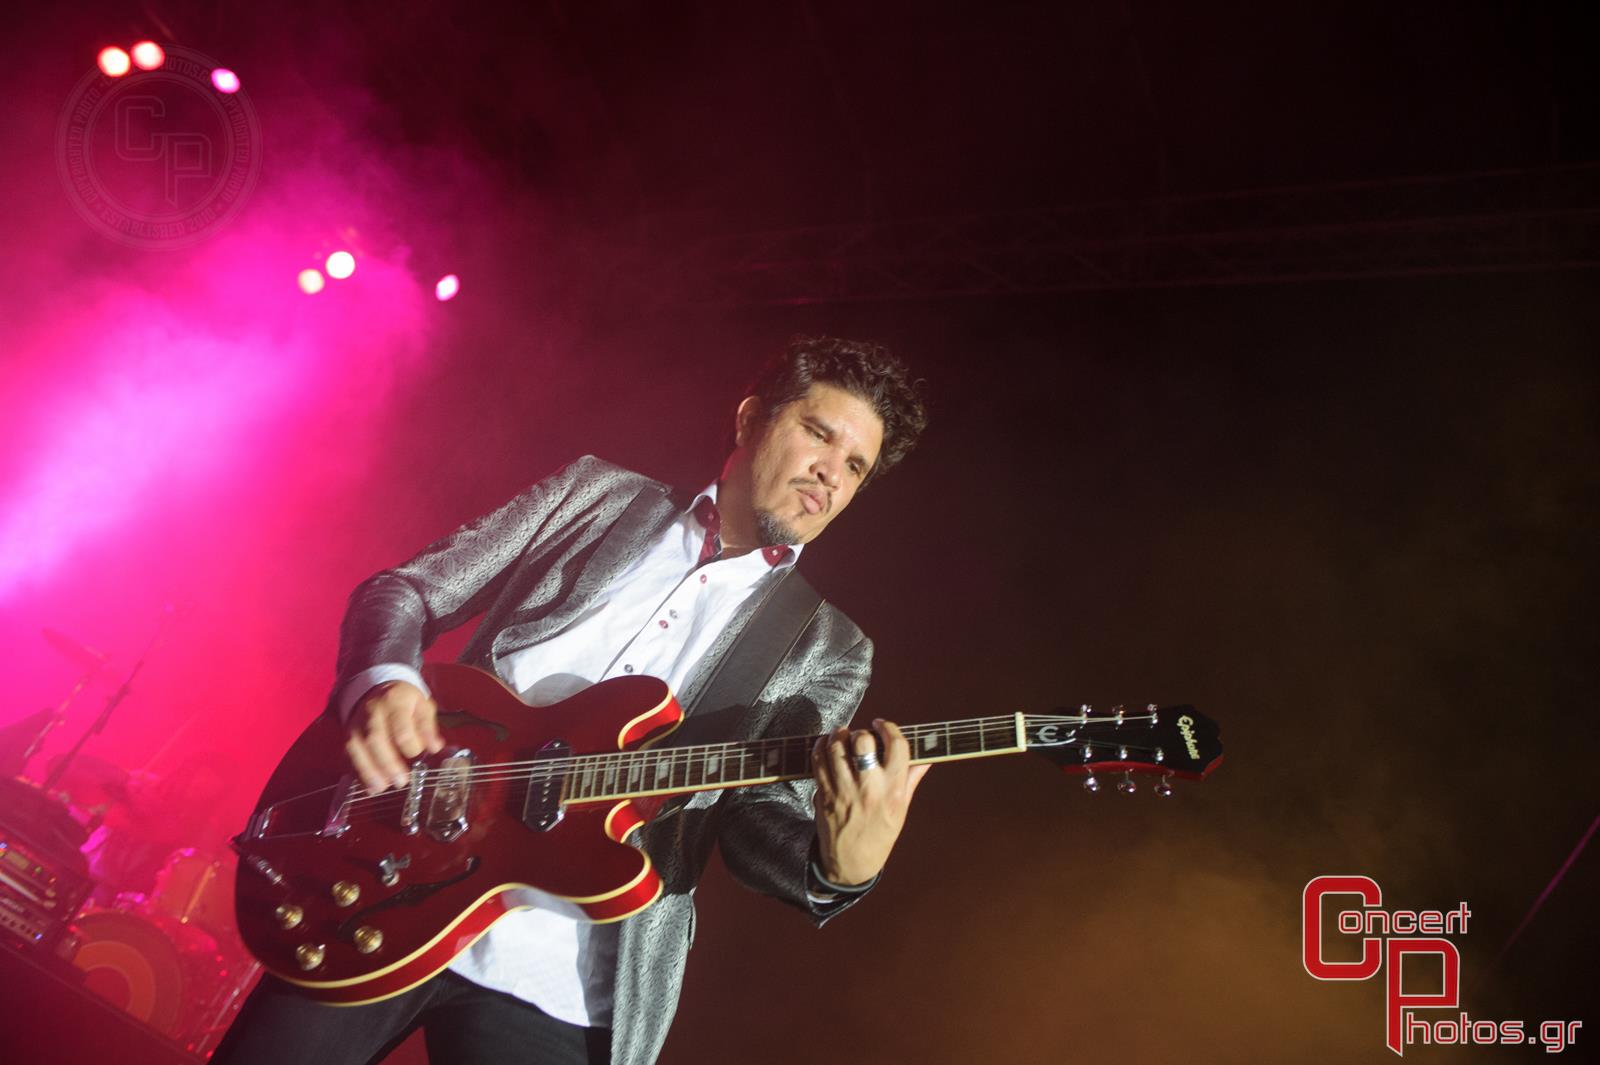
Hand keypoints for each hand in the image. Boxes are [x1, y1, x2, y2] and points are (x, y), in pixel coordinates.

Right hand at [346, 681, 443, 792]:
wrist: (377, 690)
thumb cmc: (404, 701)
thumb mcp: (422, 706)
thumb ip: (427, 726)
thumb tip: (435, 747)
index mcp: (395, 702)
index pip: (400, 726)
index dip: (409, 744)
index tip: (418, 755)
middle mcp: (372, 712)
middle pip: (375, 738)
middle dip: (387, 763)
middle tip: (401, 781)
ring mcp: (356, 724)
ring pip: (357, 748)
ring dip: (368, 770)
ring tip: (381, 788)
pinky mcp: (347, 736)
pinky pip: (349, 755)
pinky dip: (358, 772)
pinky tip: (369, 787)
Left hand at [811, 720, 929, 885]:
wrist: (850, 864)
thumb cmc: (879, 836)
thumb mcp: (901, 810)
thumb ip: (911, 779)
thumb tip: (926, 758)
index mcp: (893, 791)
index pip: (897, 746)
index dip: (889, 728)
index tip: (882, 725)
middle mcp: (869, 789)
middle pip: (863, 741)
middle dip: (862, 732)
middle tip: (861, 736)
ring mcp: (844, 791)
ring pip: (837, 747)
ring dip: (839, 735)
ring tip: (842, 736)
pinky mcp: (824, 794)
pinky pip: (819, 760)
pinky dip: (821, 747)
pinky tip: (827, 746)